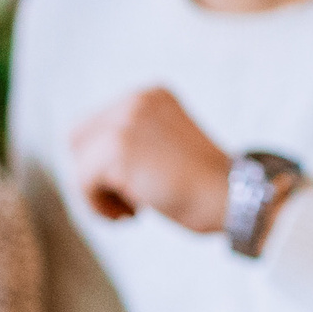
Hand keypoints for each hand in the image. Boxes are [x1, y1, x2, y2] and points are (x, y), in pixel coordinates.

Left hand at [67, 87, 232, 232]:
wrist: (235, 199)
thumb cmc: (202, 187)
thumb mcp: (163, 149)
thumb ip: (131, 142)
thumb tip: (81, 160)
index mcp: (149, 96)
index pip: (94, 126)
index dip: (103, 163)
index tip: (133, 186)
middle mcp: (136, 99)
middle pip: (77, 139)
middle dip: (94, 174)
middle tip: (128, 200)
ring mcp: (126, 120)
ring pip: (80, 163)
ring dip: (98, 193)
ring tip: (132, 210)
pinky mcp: (118, 148)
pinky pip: (82, 182)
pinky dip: (99, 206)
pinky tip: (131, 215)